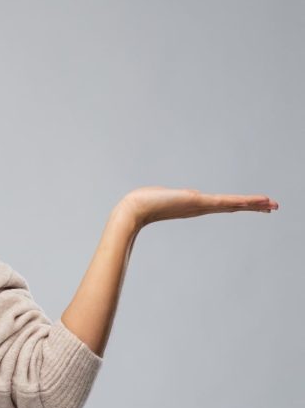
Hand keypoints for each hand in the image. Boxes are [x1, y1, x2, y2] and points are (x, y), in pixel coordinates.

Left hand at [119, 186, 278, 228]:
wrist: (134, 209)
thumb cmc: (141, 204)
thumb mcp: (158, 198)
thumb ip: (162, 198)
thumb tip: (159, 198)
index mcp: (194, 206)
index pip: (222, 205)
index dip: (239, 205)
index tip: (255, 205)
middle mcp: (200, 207)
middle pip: (232, 206)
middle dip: (253, 206)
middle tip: (274, 207)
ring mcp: (200, 206)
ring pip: (232, 205)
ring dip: (253, 204)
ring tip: (272, 204)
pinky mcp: (197, 202)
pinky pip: (224, 202)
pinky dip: (239, 201)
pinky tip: (253, 201)